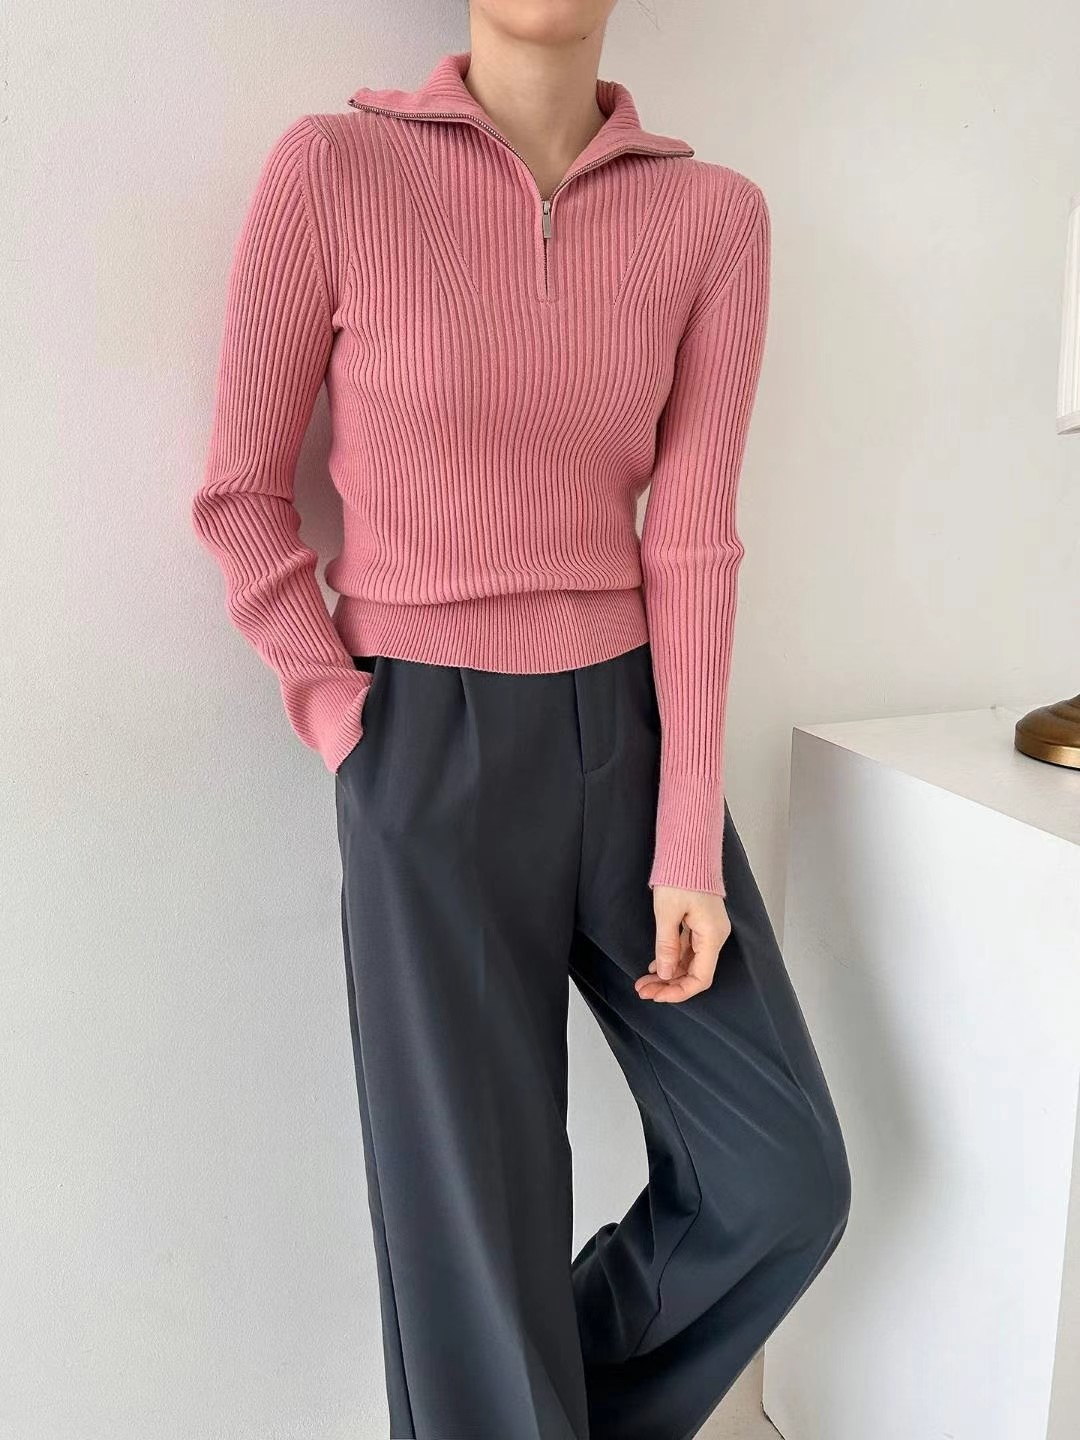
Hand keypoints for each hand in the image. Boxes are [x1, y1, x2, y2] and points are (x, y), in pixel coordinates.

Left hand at [635, 886, 731, 1002]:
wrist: (689, 848)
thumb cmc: (681, 875)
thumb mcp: (667, 912)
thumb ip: (667, 946)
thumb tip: (666, 974)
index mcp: (712, 936)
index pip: (701, 978)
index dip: (679, 992)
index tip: (656, 995)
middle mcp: (715, 936)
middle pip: (695, 973)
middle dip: (669, 985)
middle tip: (643, 990)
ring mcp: (708, 929)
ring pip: (690, 962)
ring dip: (669, 974)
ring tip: (644, 982)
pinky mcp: (700, 923)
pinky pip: (688, 949)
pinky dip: (672, 959)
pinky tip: (655, 966)